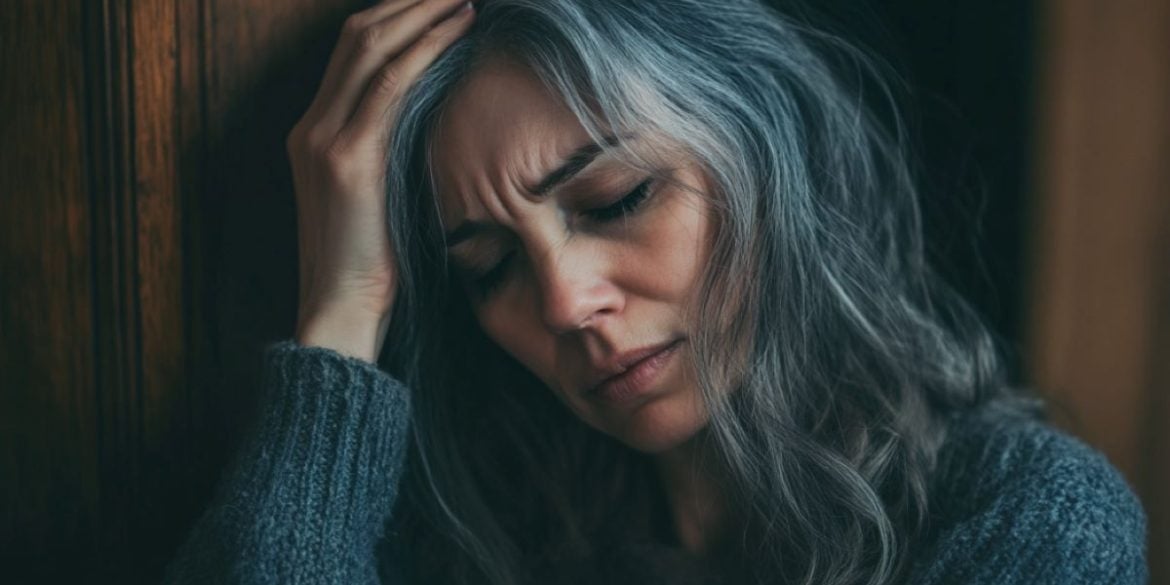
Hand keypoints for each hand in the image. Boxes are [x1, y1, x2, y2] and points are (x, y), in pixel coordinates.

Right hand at [287, 0, 475, 361]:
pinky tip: (457, 31)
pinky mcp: (348, 158)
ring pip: (371, 47)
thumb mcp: (377, 197)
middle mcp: (311, 126)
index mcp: (313, 133)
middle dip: (408, 1)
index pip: (351, 51)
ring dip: (422, 13)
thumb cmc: (370, 266)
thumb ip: (388, 152)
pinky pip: (390, 84)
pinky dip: (426, 48)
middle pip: (356, 35)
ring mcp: (324, 139)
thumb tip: (434, 118)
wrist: (340, 310)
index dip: (394, 16)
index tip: (435, 2)